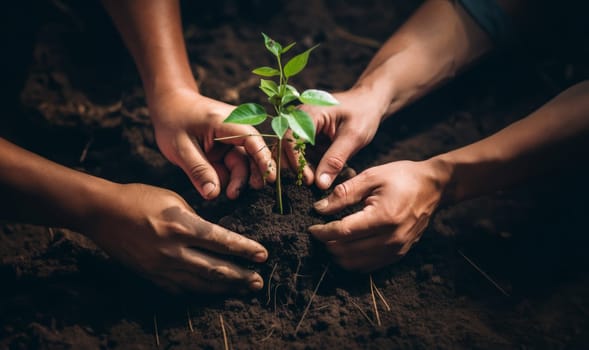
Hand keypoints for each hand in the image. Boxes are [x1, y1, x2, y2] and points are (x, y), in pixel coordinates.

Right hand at [85, 183, 267, 293]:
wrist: (102, 213)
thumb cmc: (139, 198)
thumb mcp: (173, 199)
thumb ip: (195, 219)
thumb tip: (214, 235)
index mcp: (181, 225)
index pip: (221, 241)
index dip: (244, 250)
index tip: (262, 255)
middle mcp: (173, 250)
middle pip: (215, 269)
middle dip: (240, 276)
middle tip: (258, 281)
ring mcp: (161, 267)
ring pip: (200, 283)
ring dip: (224, 288)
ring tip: (243, 289)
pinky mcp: (151, 275)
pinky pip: (180, 289)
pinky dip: (199, 291)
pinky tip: (213, 293)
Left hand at [149, 89, 275, 198]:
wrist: (168, 105)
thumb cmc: (173, 120)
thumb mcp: (180, 148)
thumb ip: (198, 170)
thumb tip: (213, 194)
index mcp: (226, 122)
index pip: (252, 139)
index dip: (263, 158)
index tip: (269, 178)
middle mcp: (234, 129)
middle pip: (252, 154)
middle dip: (251, 174)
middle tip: (240, 193)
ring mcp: (231, 139)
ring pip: (242, 163)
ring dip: (238, 179)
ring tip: (231, 194)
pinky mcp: (226, 148)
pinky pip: (232, 166)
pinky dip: (228, 177)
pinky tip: (217, 186)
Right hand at [286, 88, 385, 188]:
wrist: (368, 102)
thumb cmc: (363, 113)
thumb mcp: (353, 136)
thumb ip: (336, 159)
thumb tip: (320, 184)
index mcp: (309, 113)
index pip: (290, 139)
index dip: (296, 161)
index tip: (309, 180)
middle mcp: (299, 118)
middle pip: (284, 146)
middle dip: (293, 167)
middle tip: (309, 183)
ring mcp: (300, 126)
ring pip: (289, 151)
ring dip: (299, 167)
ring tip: (315, 180)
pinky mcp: (305, 135)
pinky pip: (299, 153)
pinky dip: (307, 164)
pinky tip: (320, 173)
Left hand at [309, 160, 447, 271]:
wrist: (434, 187)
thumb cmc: (402, 177)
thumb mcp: (371, 177)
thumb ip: (344, 193)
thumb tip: (319, 208)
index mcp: (383, 217)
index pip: (343, 232)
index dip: (322, 232)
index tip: (311, 228)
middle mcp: (390, 238)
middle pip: (346, 251)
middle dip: (328, 243)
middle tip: (320, 231)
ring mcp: (396, 250)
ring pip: (355, 263)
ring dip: (338, 254)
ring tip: (331, 239)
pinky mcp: (399, 254)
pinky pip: (368, 266)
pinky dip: (353, 259)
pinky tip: (347, 246)